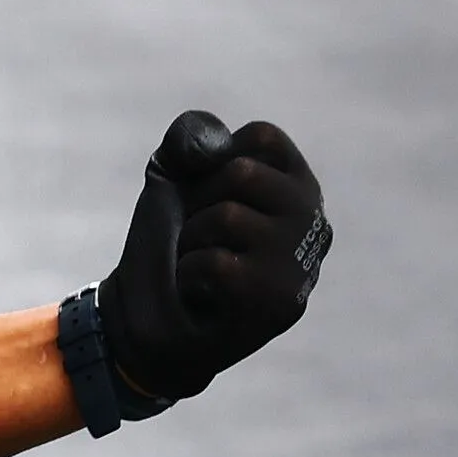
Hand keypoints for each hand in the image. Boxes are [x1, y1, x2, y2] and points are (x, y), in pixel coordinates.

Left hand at [100, 112, 328, 406]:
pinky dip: (188, 275)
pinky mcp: (279, 304)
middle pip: (242, 172)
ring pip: (227, 217)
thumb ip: (191, 139)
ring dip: (191, 241)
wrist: (143, 320)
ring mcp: (301, 264)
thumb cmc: (169, 244)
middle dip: (198, 201)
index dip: (214, 159)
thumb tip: (212, 147)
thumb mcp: (174, 176)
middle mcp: (314, 221)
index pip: (264, 137)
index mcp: (298, 186)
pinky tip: (200, 294)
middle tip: (199, 236)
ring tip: (199, 264)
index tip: (206, 195)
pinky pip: (216, 262)